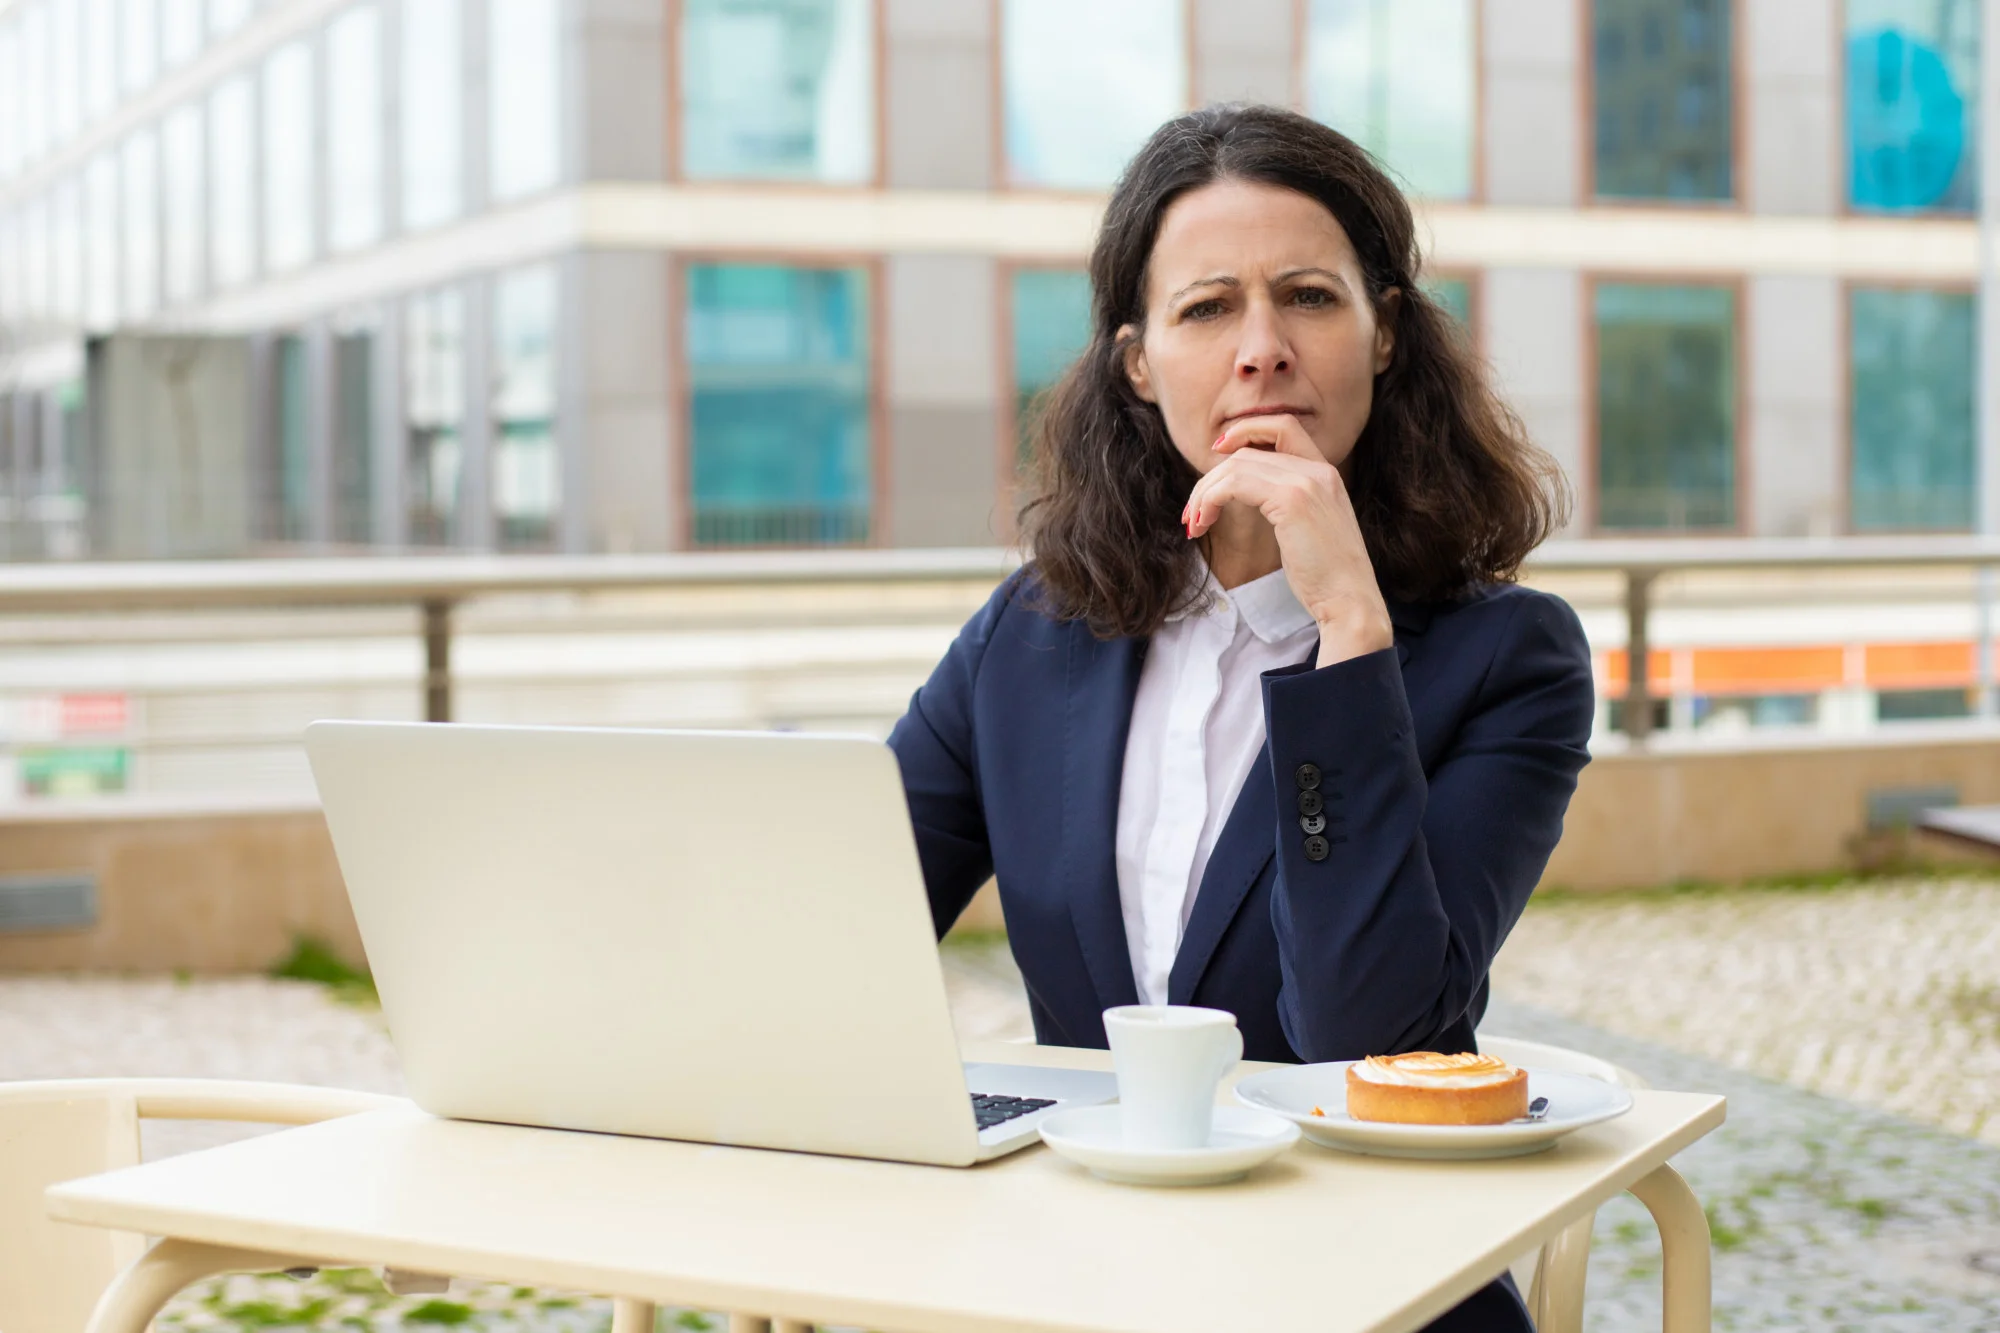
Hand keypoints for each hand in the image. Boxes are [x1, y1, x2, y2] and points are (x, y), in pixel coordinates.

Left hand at [1181, 414, 1393, 666]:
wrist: (1350, 601)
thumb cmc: (1326, 576)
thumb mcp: (1308, 528)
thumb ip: (1286, 501)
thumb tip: (1243, 493)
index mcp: (1326, 473)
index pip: (1282, 427)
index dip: (1245, 431)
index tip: (1217, 454)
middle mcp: (1318, 470)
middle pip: (1247, 451)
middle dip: (1211, 478)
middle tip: (1193, 512)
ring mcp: (1307, 481)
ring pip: (1235, 466)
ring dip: (1204, 493)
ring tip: (1195, 523)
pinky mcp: (1292, 499)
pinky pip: (1234, 484)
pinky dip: (1210, 500)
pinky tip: (1203, 523)